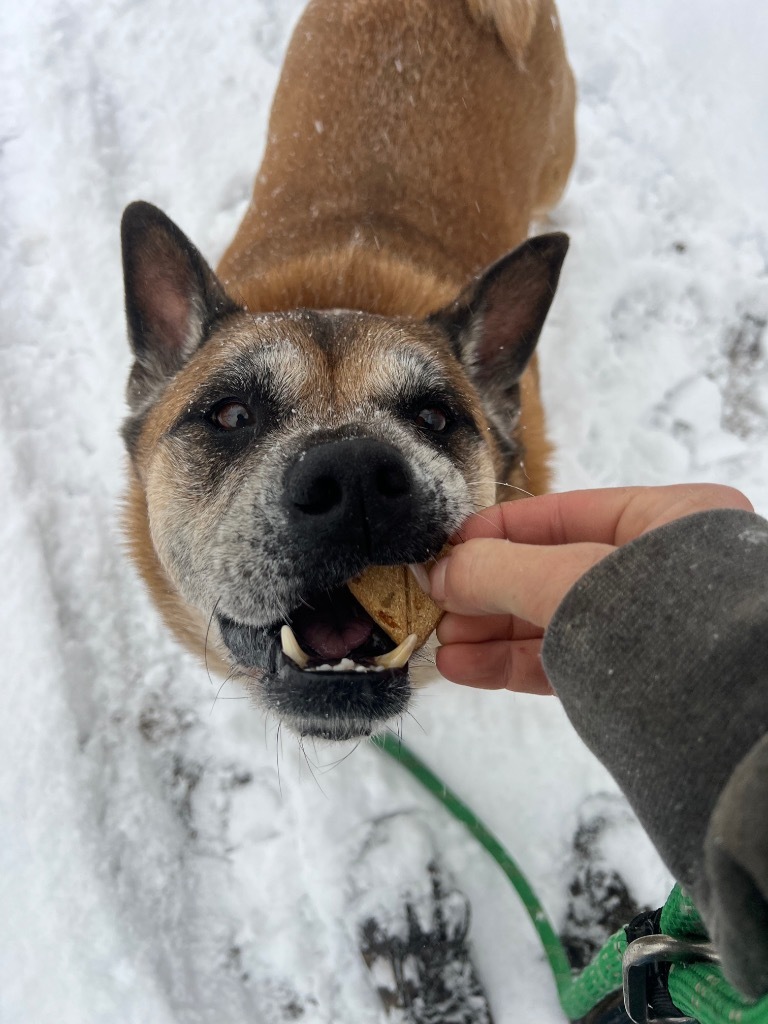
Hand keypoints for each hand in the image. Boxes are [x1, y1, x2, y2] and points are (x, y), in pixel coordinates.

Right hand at [429, 484, 752, 693]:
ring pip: (553, 621)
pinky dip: (511, 662)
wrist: (733, 730)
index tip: (443, 549)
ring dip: (490, 632)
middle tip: (432, 602)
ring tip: (439, 642)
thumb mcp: (572, 581)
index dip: (496, 532)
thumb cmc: (670, 629)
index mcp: (668, 521)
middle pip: (550, 569)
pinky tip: (465, 665)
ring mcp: (649, 629)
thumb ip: (500, 570)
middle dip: (485, 590)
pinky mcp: (635, 681)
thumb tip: (438, 570)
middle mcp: (662, 570)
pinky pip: (562, 661)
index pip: (562, 514)